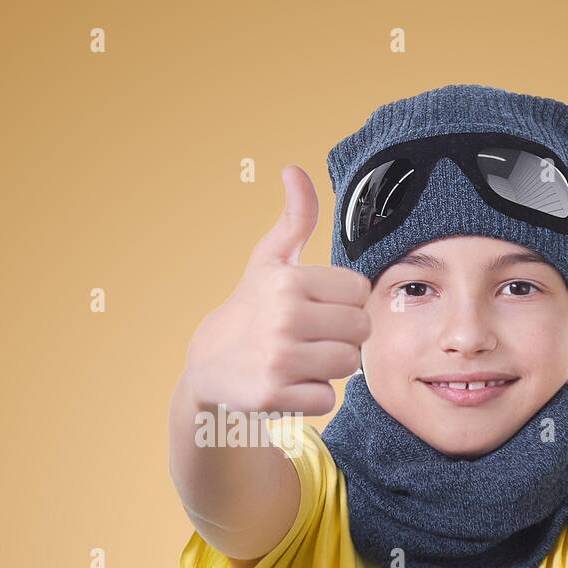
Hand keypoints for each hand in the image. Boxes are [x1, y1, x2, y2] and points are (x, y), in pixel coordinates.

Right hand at [183, 164, 372, 417]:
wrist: (207, 363)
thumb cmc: (251, 307)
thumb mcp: (269, 260)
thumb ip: (294, 218)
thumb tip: (294, 169)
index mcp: (288, 281)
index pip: (360, 292)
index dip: (343, 302)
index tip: (316, 307)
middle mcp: (283, 317)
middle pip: (360, 330)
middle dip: (342, 335)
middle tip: (311, 336)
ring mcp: (278, 359)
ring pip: (347, 365)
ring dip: (330, 366)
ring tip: (301, 358)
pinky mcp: (274, 396)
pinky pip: (327, 398)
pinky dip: (313, 395)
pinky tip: (289, 382)